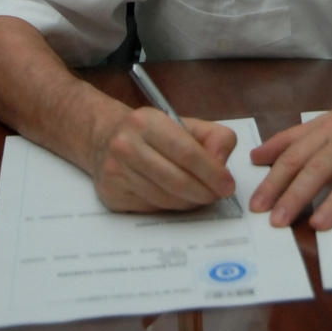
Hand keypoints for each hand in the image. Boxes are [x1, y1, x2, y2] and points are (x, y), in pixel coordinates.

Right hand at [91, 105, 237, 212]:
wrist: (104, 137)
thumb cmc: (152, 132)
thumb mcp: (185, 124)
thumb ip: (214, 137)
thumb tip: (222, 165)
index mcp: (147, 122)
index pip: (186, 153)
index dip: (212, 172)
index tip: (227, 185)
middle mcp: (126, 145)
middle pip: (176, 180)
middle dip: (204, 192)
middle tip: (218, 195)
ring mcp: (115, 171)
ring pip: (165, 198)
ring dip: (189, 202)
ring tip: (199, 196)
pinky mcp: (111, 194)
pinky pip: (151, 208)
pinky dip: (170, 206)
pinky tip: (176, 197)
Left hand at [249, 74, 331, 229]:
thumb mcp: (325, 122)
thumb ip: (292, 140)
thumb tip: (256, 156)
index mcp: (327, 129)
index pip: (295, 155)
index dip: (274, 180)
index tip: (257, 205)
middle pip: (319, 167)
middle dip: (296, 194)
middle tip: (277, 220)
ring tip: (318, 225)